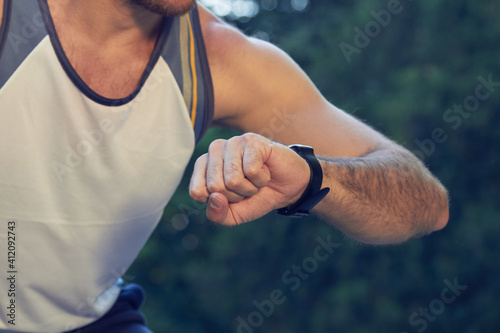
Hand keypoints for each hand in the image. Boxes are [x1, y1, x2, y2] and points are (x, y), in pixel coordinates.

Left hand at [189, 133, 310, 224]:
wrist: (288, 188)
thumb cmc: (257, 197)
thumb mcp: (234, 214)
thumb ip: (217, 214)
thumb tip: (215, 197)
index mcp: (204, 165)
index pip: (197, 191)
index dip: (220, 201)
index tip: (232, 194)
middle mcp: (214, 149)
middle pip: (215, 187)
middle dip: (236, 195)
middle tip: (248, 186)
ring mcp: (233, 142)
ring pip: (232, 180)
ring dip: (250, 188)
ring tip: (256, 178)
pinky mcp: (251, 140)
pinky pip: (251, 172)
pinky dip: (261, 179)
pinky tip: (266, 170)